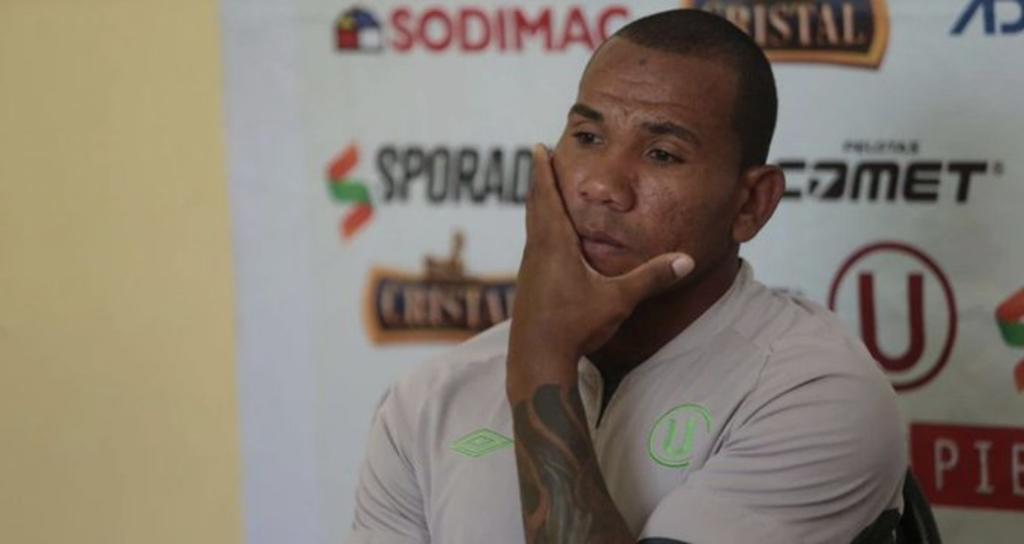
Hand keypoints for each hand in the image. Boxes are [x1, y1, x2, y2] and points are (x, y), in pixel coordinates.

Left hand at [507, 145, 694, 386]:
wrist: (537, 360)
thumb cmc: (574, 327)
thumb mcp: (618, 300)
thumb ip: (651, 278)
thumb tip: (685, 260)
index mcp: (555, 245)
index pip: (547, 196)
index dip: (543, 170)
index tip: (538, 146)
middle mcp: (537, 252)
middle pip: (535, 205)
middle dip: (539, 179)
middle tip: (539, 156)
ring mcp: (529, 270)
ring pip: (532, 227)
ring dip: (537, 204)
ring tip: (543, 190)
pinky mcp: (528, 287)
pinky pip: (533, 247)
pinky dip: (538, 230)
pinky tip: (546, 240)